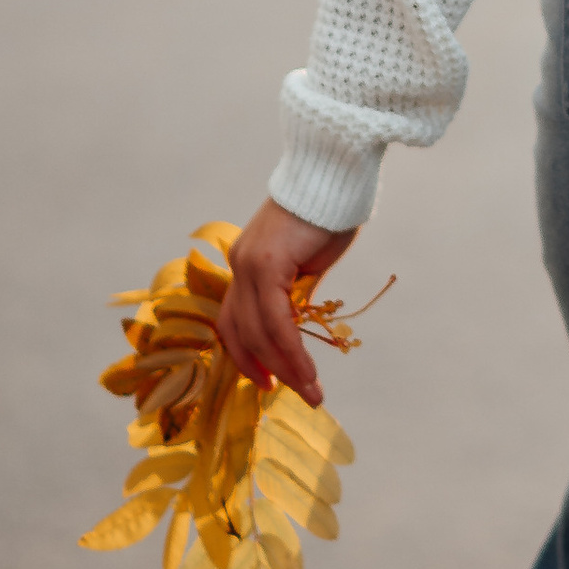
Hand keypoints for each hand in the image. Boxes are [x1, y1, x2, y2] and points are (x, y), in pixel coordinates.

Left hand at [218, 197, 358, 403]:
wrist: (333, 174)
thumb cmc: (328, 213)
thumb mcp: (307, 262)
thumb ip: (295, 289)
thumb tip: (297, 321)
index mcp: (245, 265)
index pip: (235, 322)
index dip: (247, 356)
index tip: (268, 381)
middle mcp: (239, 266)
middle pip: (242, 333)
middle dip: (268, 370)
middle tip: (296, 394)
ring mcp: (249, 264)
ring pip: (258, 333)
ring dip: (286, 368)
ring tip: (311, 391)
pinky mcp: (266, 264)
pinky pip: (276, 321)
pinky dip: (292, 350)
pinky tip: (308, 369)